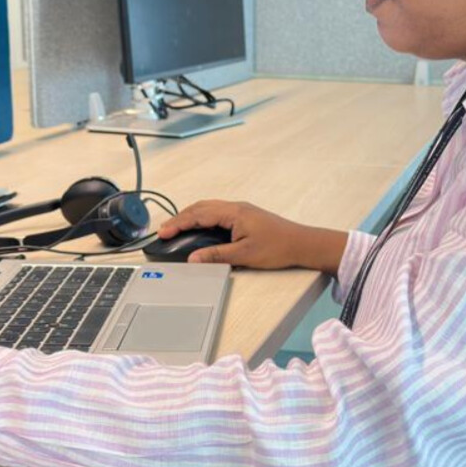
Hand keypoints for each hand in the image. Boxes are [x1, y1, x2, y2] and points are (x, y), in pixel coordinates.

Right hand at [158, 199, 346, 271]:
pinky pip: (217, 213)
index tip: (163, 232)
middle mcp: (236, 207)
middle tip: (164, 231)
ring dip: (191, 217)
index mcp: (234, 212)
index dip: (178, 223)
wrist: (302, 244)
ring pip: (209, 209)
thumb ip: (217, 256)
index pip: (199, 214)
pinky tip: (199, 229)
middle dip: (181, 218)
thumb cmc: (278, 247)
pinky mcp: (245, 217)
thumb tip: (192, 258)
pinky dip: (203, 219)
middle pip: (201, 207)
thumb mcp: (245, 255)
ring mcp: (241, 211)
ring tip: (176, 229)